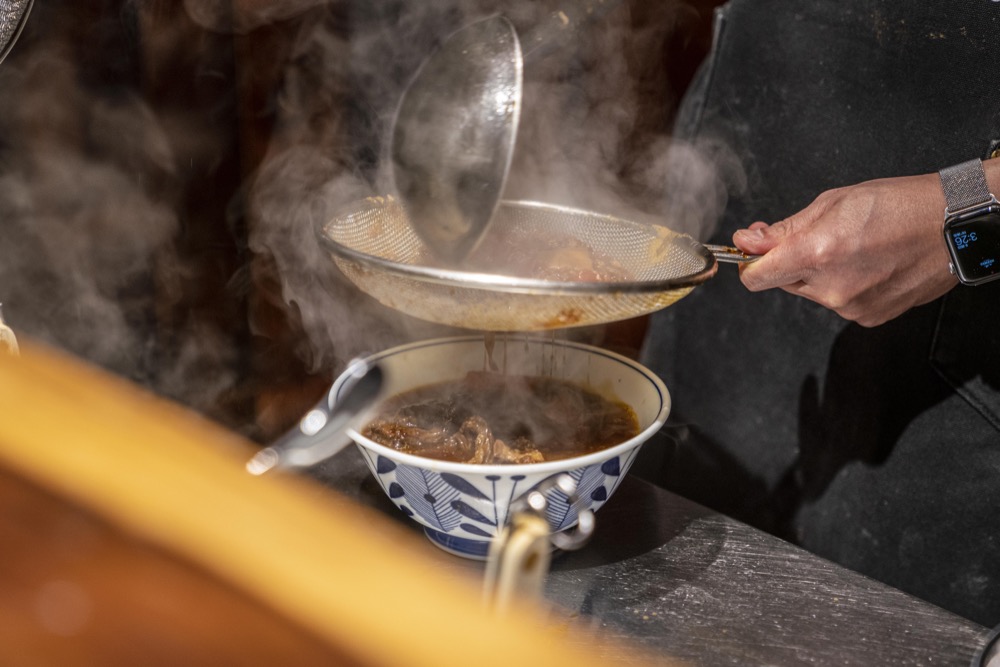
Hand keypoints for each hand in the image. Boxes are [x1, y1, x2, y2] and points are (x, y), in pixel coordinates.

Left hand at [731, 171, 959, 326]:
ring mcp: (851, 307)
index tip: (754, 252)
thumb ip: (784, 229)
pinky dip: (845, 286)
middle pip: (784, 283)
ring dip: (821, 274)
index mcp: (817, 254)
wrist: (953, 226)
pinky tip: (869, 265)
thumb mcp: (833, 203)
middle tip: (823, 238)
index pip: (756, 277)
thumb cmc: (899, 205)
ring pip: (812, 293)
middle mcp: (831, 288)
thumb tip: (746, 241)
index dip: (750, 263)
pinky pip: (839, 303)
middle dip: (793, 262)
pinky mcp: (868, 318)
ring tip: (855, 249)